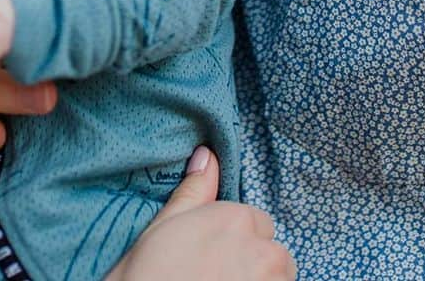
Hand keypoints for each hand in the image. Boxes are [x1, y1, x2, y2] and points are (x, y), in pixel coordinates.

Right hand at [108, 148, 294, 280]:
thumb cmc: (146, 277)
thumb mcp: (162, 228)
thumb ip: (193, 193)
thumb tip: (207, 156)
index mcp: (236, 220)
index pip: (259, 223)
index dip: (238, 241)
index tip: (215, 257)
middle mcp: (262, 252)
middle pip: (275, 256)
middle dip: (254, 265)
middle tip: (217, 277)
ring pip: (279, 280)